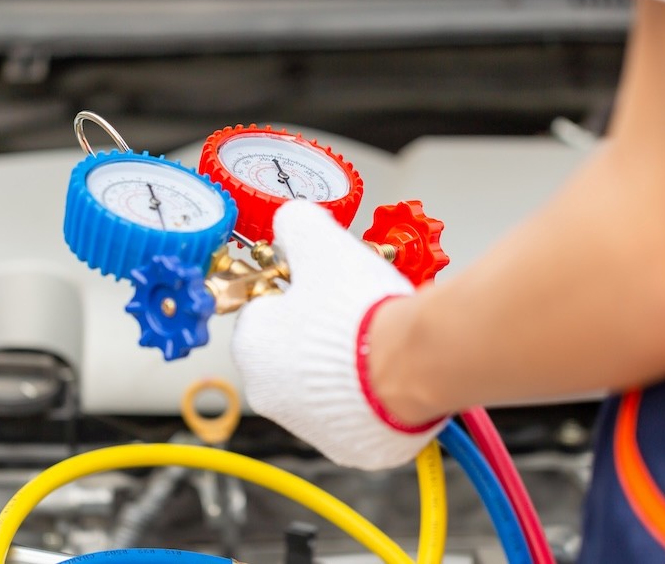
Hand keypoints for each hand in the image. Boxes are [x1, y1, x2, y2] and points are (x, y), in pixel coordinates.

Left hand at [231, 200, 446, 469]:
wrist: (412, 364)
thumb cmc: (359, 311)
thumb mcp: (321, 243)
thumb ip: (296, 225)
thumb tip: (289, 220)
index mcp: (252, 344)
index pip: (262, 313)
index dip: (294, 296)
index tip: (319, 289)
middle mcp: (269, 392)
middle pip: (289, 352)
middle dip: (315, 334)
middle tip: (350, 313)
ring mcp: (308, 425)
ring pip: (319, 387)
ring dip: (339, 367)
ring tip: (373, 342)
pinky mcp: (346, 446)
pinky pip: (351, 416)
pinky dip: (365, 398)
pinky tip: (384, 374)